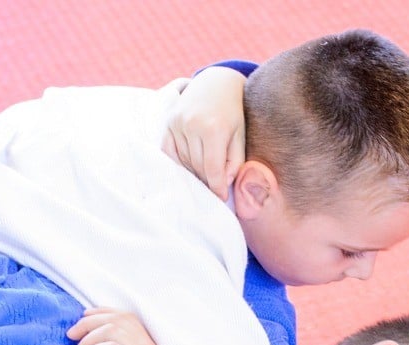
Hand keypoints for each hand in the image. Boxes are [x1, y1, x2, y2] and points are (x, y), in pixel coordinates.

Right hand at [162, 66, 246, 200]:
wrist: (216, 83)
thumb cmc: (232, 112)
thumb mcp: (240, 135)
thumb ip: (235, 161)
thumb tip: (223, 183)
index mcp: (214, 128)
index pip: (212, 169)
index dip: (217, 187)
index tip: (221, 197)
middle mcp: (192, 125)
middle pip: (197, 167)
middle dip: (207, 179)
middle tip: (215, 184)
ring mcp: (177, 123)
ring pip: (184, 161)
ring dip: (194, 170)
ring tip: (205, 170)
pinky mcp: (168, 122)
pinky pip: (169, 152)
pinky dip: (178, 161)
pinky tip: (189, 164)